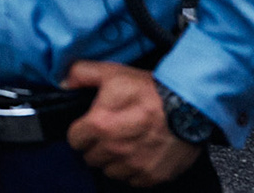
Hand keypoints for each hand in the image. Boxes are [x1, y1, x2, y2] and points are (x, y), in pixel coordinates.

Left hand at [63, 63, 201, 186]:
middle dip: (97, 147)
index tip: (90, 128)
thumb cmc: (151, 89)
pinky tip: (141, 153)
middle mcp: (114, 149)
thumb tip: (63, 82)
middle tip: (110, 134)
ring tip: (126, 144)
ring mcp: (134, 164)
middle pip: (91, 158)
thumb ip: (81, 74)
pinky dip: (134, 170)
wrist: (189, 105)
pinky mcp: (153, 175)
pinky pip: (133, 180)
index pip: (75, 140)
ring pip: (111, 171)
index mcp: (100, 125)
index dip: (81, 132)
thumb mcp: (112, 73)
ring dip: (115, 160)